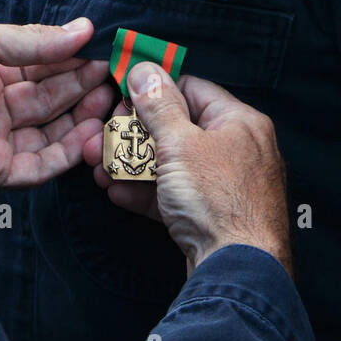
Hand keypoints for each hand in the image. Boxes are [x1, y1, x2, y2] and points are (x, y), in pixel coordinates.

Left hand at [0, 17, 113, 187]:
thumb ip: (36, 41)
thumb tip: (83, 30)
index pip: (37, 67)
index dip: (69, 60)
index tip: (102, 50)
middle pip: (46, 99)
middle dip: (80, 87)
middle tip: (113, 75)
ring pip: (47, 133)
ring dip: (79, 118)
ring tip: (108, 99)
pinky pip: (36, 165)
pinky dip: (65, 152)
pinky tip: (88, 132)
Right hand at [84, 62, 292, 275]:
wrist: (237, 271)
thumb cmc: (218, 199)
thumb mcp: (179, 142)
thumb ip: (158, 105)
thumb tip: (144, 69)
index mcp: (239, 121)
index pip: (191, 89)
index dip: (154, 91)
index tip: (121, 95)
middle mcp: (237, 149)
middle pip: (176, 129)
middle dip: (133, 136)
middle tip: (102, 138)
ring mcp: (225, 185)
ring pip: (172, 165)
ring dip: (133, 166)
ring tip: (100, 168)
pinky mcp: (213, 216)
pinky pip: (176, 195)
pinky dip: (148, 193)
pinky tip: (117, 192)